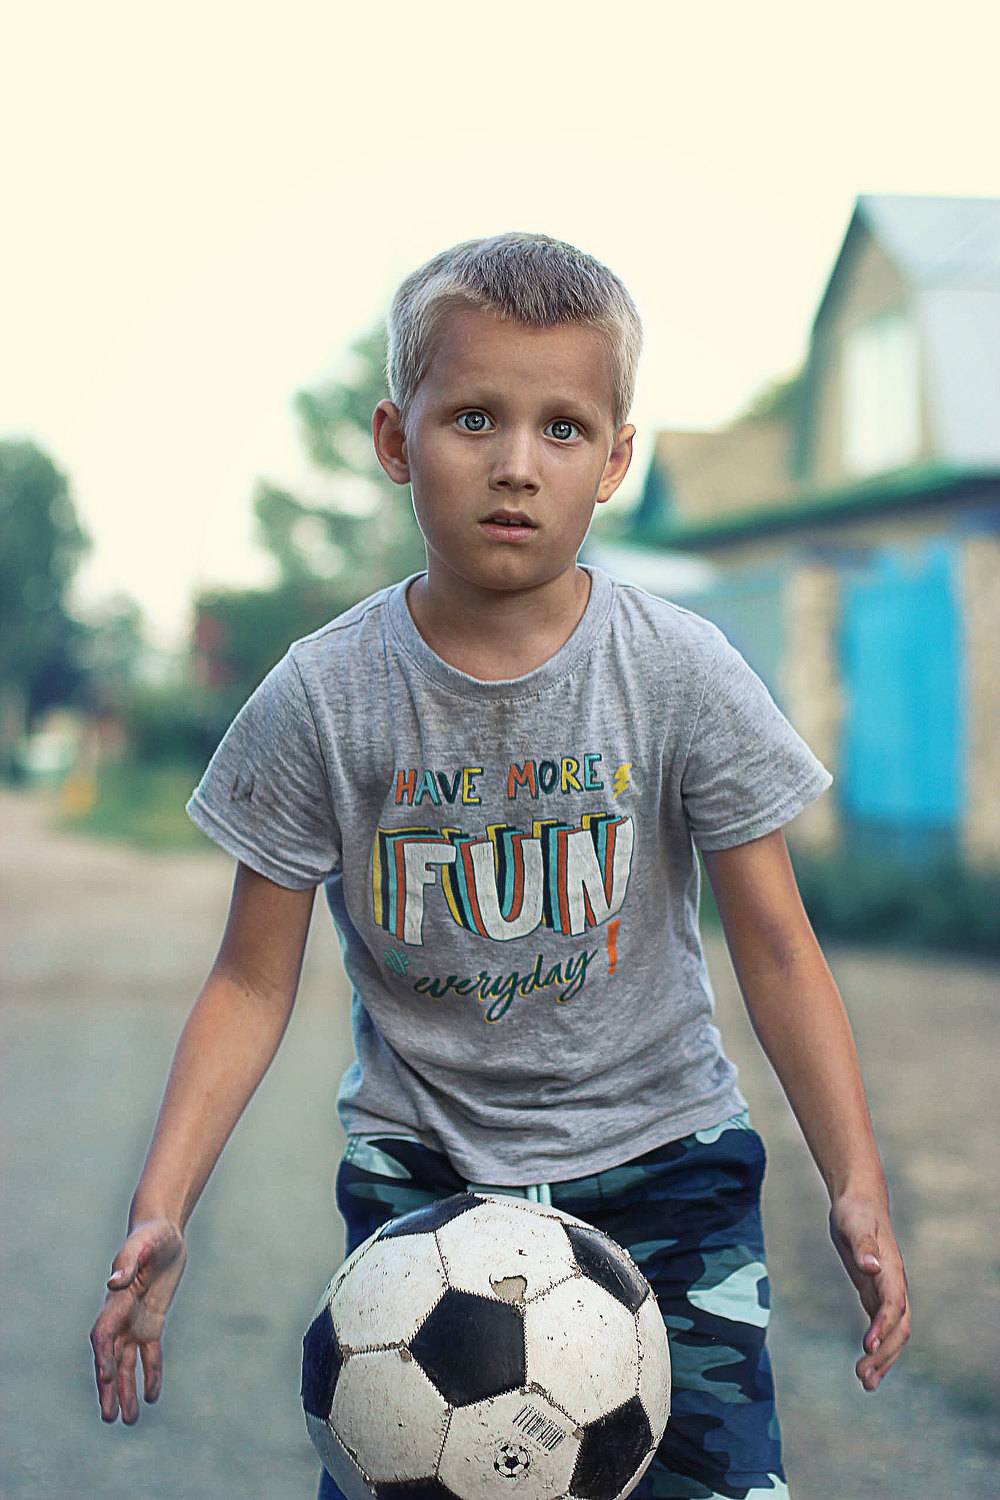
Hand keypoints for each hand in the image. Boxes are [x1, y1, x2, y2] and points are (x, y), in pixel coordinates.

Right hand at [90, 1218, 187, 1423]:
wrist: (164, 1232)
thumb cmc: (152, 1235)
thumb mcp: (144, 1244)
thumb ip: (129, 1262)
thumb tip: (113, 1281)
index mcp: (116, 1301)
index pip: (103, 1336)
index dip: (102, 1358)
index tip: (106, 1380)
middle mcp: (121, 1316)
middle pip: (111, 1359)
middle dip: (109, 1388)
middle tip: (109, 1418)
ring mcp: (135, 1322)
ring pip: (127, 1364)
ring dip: (127, 1390)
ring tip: (130, 1420)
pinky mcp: (152, 1323)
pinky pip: (150, 1354)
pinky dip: (151, 1374)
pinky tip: (152, 1396)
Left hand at [828, 1193, 909, 1391]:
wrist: (860, 1202)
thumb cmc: (855, 1211)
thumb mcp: (853, 1223)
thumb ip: (862, 1244)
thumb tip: (870, 1266)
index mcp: (890, 1269)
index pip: (893, 1304)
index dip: (883, 1326)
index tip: (867, 1346)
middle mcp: (894, 1285)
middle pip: (898, 1328)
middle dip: (884, 1354)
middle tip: (862, 1377)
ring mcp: (887, 1292)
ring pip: (893, 1334)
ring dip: (883, 1359)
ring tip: (865, 1383)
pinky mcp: (875, 1295)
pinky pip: (881, 1329)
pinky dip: (876, 1349)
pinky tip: (866, 1366)